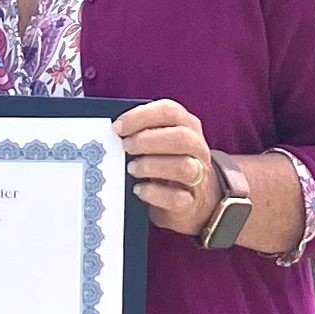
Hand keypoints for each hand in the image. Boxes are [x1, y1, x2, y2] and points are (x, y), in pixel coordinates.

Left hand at [116, 99, 218, 238]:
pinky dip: (154, 193)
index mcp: (187, 125)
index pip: (169, 111)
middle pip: (181, 137)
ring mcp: (199, 175)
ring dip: (151, 166)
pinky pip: (177, 198)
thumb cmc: (167, 163)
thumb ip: (144, 131)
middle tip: (125, 147)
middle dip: (147, 140)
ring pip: (183, 166)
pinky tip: (139, 190)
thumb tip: (115, 130)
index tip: (118, 127)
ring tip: (131, 168)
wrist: (193, 200)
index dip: (140, 116)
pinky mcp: (191, 202)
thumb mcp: (159, 141)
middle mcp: (197, 148)